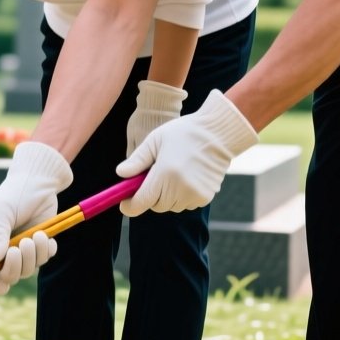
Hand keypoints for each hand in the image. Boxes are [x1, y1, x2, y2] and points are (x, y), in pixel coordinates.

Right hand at [0, 142, 71, 293]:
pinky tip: (45, 235)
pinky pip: (42, 261)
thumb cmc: (14, 193)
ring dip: (33, 256)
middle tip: (21, 247)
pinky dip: (46, 251)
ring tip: (36, 235)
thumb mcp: (2, 211)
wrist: (39, 182)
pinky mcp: (37, 248)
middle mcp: (0, 249)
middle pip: (5, 276)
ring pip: (26, 270)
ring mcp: (19, 250)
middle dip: (15, 266)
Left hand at [117, 89, 257, 215]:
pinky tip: (185, 177)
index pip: (141, 201)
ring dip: (166, 196)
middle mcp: (180, 188)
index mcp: (165, 173)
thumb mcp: (155, 140)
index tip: (124, 204)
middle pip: (156, 205)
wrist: (218, 133)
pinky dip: (181, 196)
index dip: (130, 206)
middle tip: (153, 177)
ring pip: (170, 206)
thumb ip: (137, 159)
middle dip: (150, 195)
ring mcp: (194, 194)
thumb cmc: (183, 133)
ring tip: (171, 173)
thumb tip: (121, 174)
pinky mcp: (205, 197)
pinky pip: (185, 204)